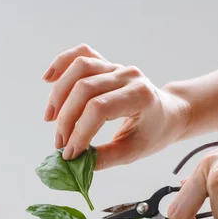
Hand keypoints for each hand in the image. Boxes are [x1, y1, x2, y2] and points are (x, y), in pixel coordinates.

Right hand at [42, 44, 188, 169]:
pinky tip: (48, 79)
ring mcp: (116, 66)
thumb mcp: (134, 151)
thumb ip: (106, 158)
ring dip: (59, 94)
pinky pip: (81, 55)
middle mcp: (127, 75)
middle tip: (60, 144)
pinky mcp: (107, 64)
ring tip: (50, 119)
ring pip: (79, 68)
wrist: (169, 113)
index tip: (70, 154)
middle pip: (84, 88)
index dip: (79, 132)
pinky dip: (61, 63)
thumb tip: (76, 163)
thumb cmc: (154, 133)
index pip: (99, 109)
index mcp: (140, 96)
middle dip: (66, 119)